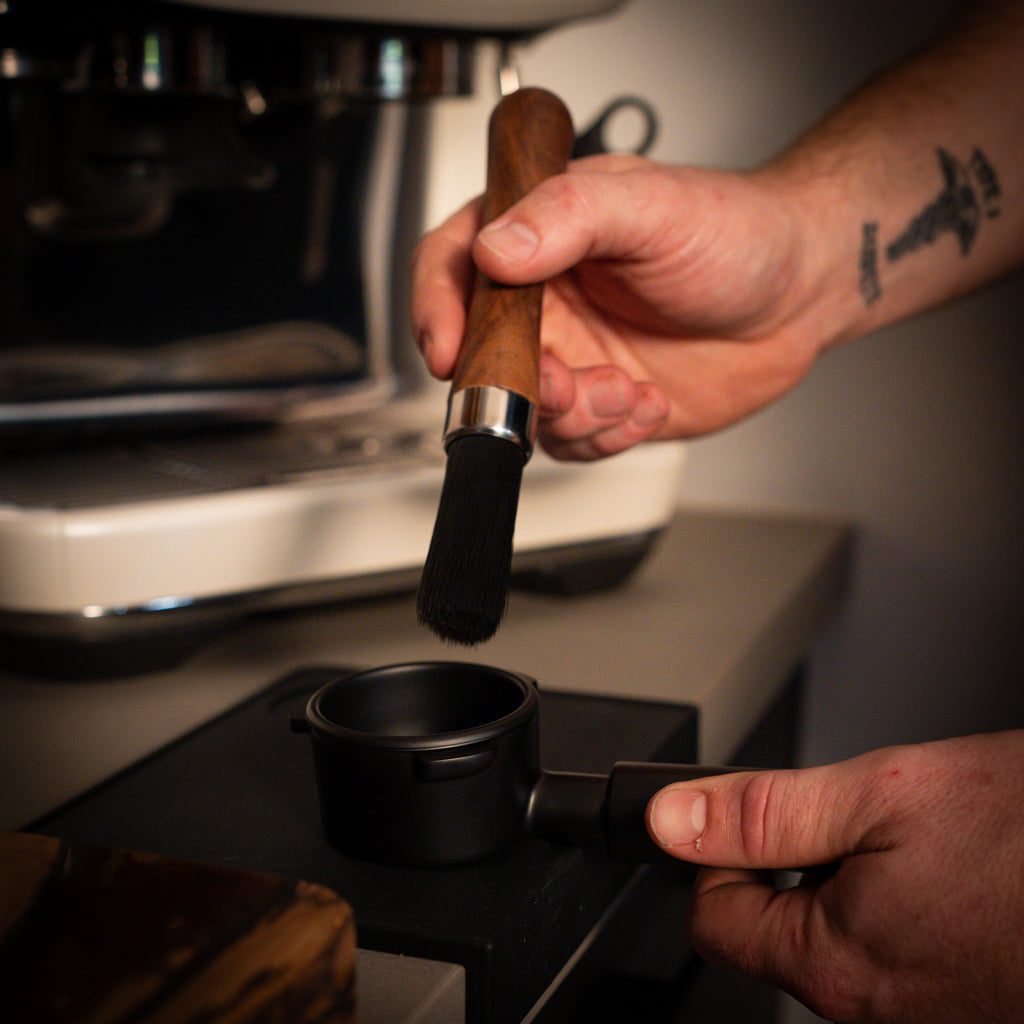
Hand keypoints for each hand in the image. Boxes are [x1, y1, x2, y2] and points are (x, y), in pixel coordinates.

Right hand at [411, 155, 839, 459]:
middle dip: (515, 386)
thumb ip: (569, 217)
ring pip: (526, 411)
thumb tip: (497, 250)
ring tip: (625, 390)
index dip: (436, 309)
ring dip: (572, 416)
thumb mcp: (653, 205)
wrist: (798, 293)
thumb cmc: (735, 232)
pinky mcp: (601, 402)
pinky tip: (648, 402)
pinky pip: (573, 442)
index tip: (447, 349)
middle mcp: (545, 301)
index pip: (453, 266)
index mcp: (538, 235)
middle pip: (480, 355)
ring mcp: (571, 356)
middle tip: (567, 384)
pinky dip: (607, 435)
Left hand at [645, 731, 1023, 1022]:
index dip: (714, 857)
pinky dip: (904, 894)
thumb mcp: (877, 796)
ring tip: (915, 833)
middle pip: (778, 925)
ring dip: (854, 871)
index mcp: (837, 961)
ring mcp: (927, 1009)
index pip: (718, 921)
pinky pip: (901, 941)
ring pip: (841, 929)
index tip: (735, 817)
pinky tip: (949, 863)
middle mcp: (878, 1006)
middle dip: (794, 857)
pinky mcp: (968, 996)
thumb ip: (763, 815)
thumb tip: (672, 821)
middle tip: (851, 811)